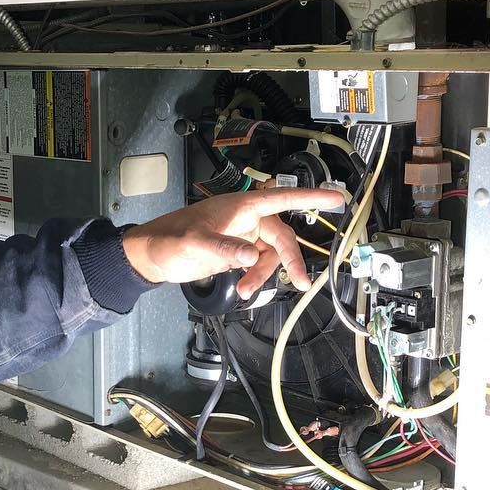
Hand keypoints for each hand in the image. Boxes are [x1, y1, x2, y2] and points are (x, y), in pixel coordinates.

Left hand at [122, 187, 344, 296]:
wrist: (151, 255)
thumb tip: (252, 256)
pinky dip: (255, 277)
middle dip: (291, 259)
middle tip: (302, 282)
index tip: (338, 197)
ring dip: (265, 274)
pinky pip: (257, 265)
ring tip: (247, 291)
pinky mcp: (236, 253)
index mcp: (242, 206)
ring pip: (270, 255)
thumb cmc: (170, 238)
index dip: (311, 198)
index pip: (282, 198)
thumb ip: (225, 249)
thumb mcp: (195, 242)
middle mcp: (247, 219)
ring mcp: (242, 236)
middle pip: (282, 237)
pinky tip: (244, 289)